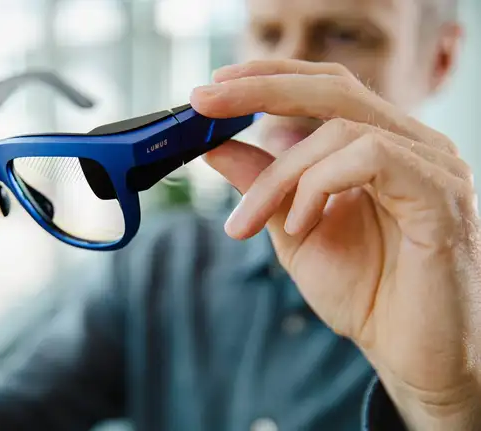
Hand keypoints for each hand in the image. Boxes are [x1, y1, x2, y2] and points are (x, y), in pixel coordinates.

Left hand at [191, 60, 480, 429]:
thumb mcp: (294, 231)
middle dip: (261, 90)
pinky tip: (302, 226)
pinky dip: (319, 186)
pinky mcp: (439, 194)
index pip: (326, 87)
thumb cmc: (366, 294)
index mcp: (382, 147)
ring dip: (280, 174)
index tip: (212, 88)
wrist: (412, 355)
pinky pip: (370, 157)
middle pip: (333, 88)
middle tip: (203, 102)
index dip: (270, 76)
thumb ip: (262, 186)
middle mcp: (413, 144)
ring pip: (340, 128)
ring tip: (255, 221)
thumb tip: (215, 147)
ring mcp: (432, 165)